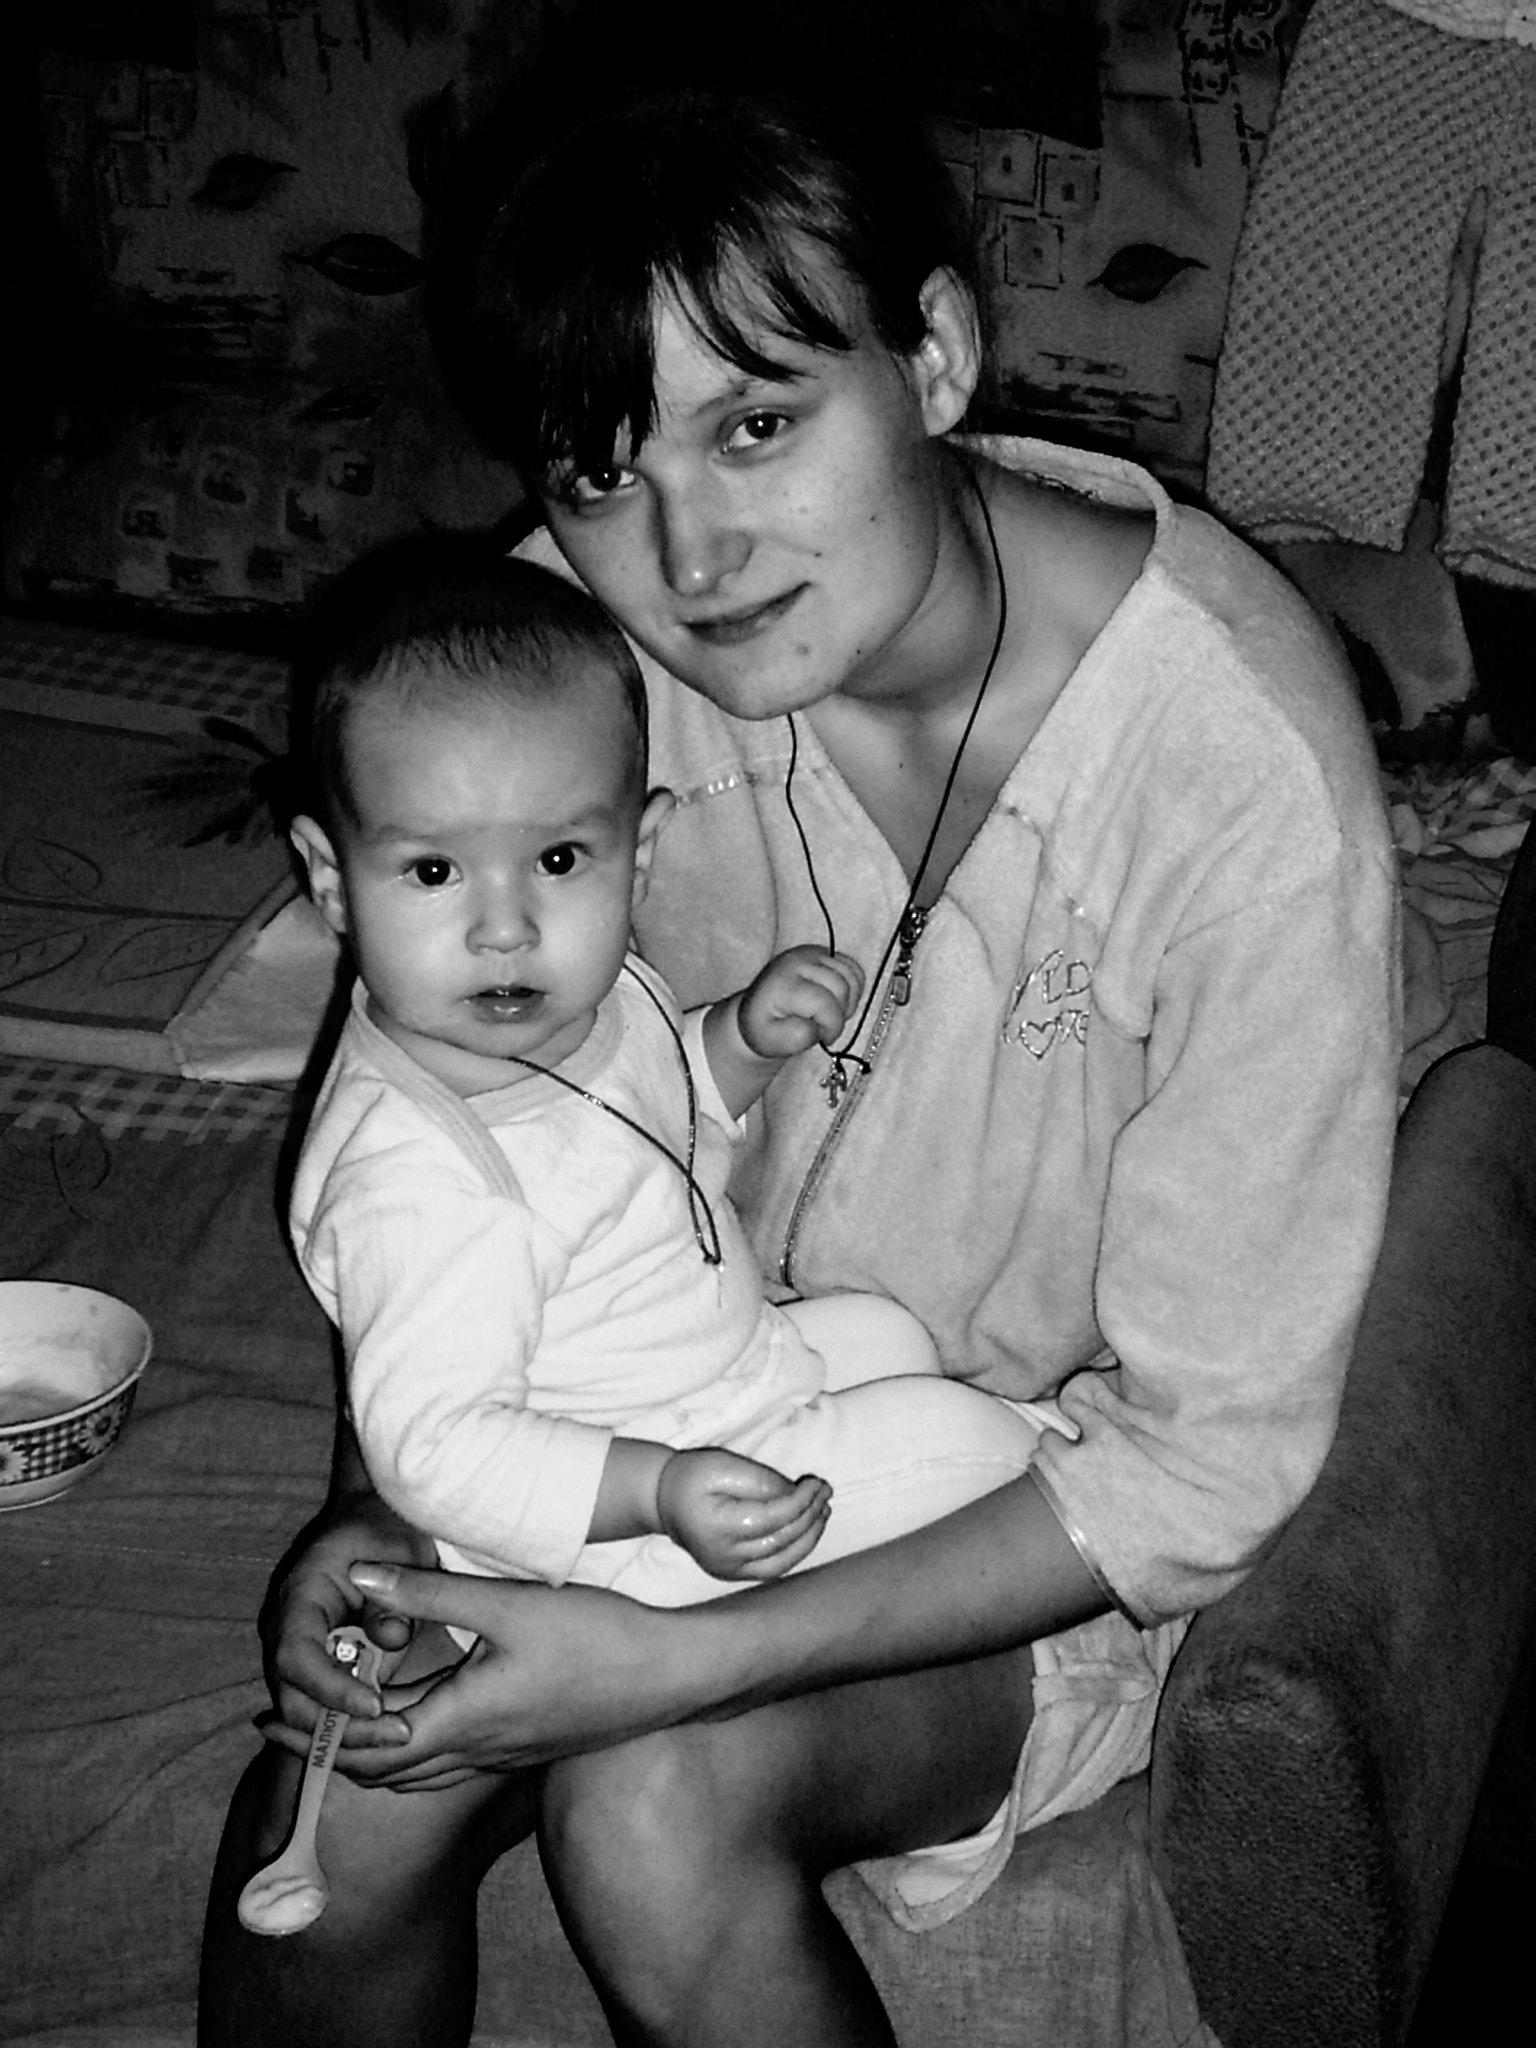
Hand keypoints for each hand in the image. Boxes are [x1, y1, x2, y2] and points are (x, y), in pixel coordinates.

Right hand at [258, 1481, 432, 1749]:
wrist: (373, 1518)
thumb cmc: (387, 1530)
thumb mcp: (401, 1551)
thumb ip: (396, 1595)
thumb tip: (391, 1638)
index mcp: (299, 1597)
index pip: (296, 1656)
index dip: (330, 1689)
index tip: (375, 1706)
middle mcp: (286, 1631)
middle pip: (293, 1698)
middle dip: (340, 1726)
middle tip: (397, 1735)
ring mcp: (296, 1652)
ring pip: (304, 1710)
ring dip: (346, 1732)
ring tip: (398, 1736)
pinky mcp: (316, 1666)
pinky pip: (321, 1704)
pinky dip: (348, 1722)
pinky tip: (387, 1733)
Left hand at [313, 1566, 704, 1789]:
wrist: (671, 1676)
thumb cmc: (595, 1636)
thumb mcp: (506, 1604)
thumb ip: (428, 1591)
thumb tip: (356, 1573)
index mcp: (462, 1721)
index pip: (365, 1744)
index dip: (314, 1733)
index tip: (271, 1717)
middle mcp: (476, 1753)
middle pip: (381, 1771)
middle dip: (326, 1751)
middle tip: (281, 1729)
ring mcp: (502, 1758)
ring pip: (414, 1775)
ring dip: (366, 1755)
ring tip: (333, 1728)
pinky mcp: (524, 1751)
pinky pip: (446, 1767)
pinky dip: (407, 1752)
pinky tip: (411, 1722)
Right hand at [656, 1448, 830, 1578]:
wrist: (662, 1501)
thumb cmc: (691, 1478)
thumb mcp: (721, 1465)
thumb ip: (759, 1479)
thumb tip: (795, 1494)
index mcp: (719, 1527)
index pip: (774, 1518)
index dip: (802, 1502)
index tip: (818, 1483)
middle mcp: (724, 1557)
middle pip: (781, 1541)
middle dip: (810, 1516)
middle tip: (826, 1494)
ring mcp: (728, 1571)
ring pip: (781, 1562)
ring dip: (809, 1538)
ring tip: (823, 1513)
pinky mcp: (732, 1575)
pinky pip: (771, 1569)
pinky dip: (794, 1553)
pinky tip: (807, 1532)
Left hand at [736, 946, 863, 1061]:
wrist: (756, 1010)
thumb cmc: (764, 1027)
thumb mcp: (770, 1042)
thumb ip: (794, 1039)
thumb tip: (816, 1028)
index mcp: (783, 983)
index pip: (825, 1003)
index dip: (831, 1026)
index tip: (821, 1037)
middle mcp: (798, 960)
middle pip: (842, 988)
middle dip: (839, 1015)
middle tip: (824, 1027)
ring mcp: (812, 953)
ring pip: (852, 978)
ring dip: (848, 1003)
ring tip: (829, 1015)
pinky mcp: (823, 952)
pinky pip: (854, 969)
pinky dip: (853, 990)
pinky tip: (836, 1002)